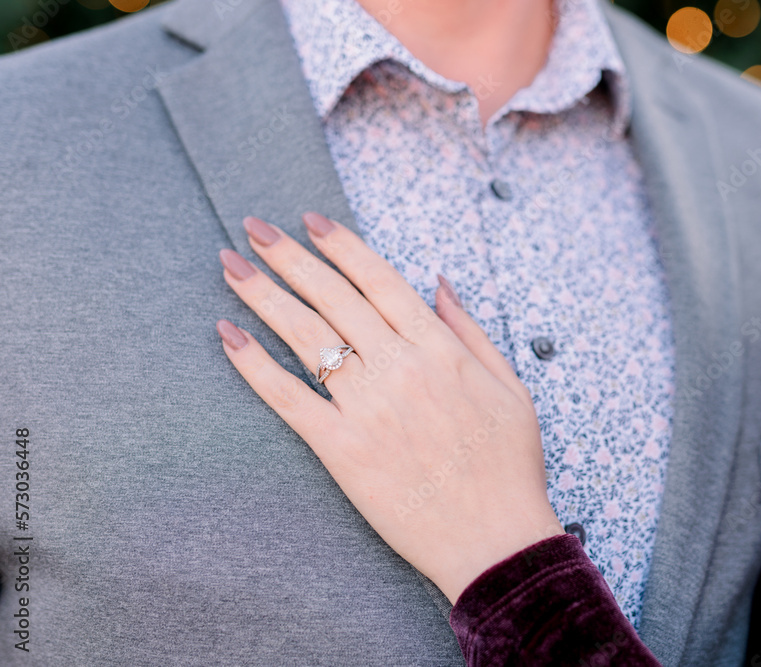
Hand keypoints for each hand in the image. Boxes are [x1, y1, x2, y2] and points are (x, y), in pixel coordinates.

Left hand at [215, 213, 562, 602]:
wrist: (495, 539)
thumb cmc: (509, 465)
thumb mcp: (510, 386)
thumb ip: (470, 330)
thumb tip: (438, 282)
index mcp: (440, 349)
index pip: (379, 280)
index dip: (341, 246)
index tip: (310, 221)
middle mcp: (400, 368)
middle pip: (333, 297)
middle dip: (289, 256)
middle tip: (254, 227)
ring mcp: (368, 408)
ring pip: (305, 337)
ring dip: (263, 295)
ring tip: (230, 265)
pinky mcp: (342, 450)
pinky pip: (290, 399)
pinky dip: (255, 366)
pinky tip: (229, 335)